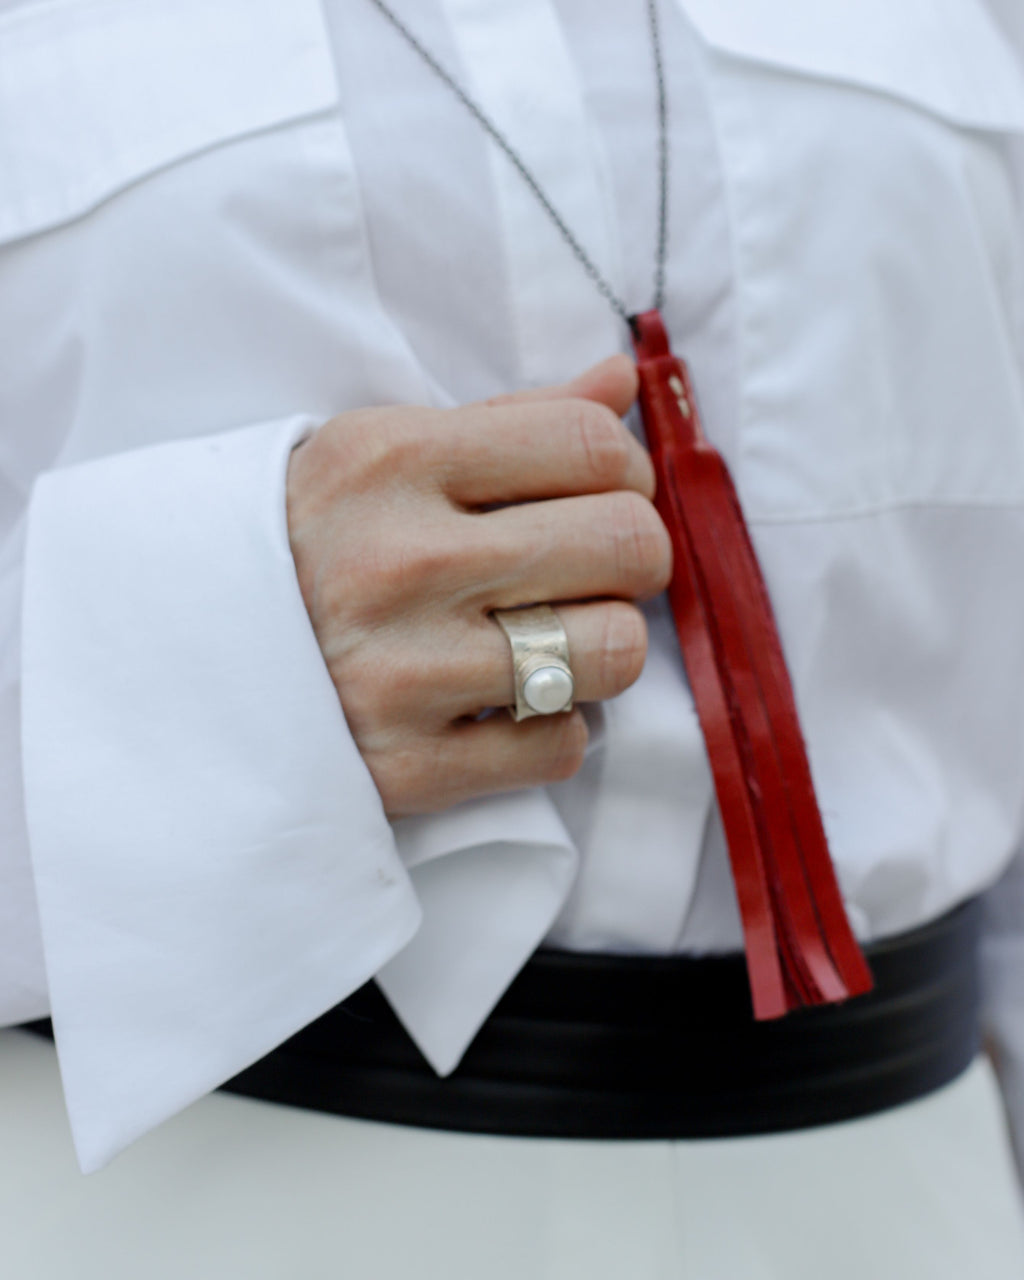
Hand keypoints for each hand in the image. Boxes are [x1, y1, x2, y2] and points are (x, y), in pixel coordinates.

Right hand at [286, 355, 671, 816]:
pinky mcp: (408, 767)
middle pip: (627, 545)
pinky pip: (561, 746)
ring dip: (598, 648)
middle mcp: (402, 563)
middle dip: (630, 558)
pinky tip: (500, 704)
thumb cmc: (307, 542)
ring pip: (612, 651)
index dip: (627, 472)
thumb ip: (511, 419)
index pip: (595, 445)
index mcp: (395, 461)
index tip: (602, 495)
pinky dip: (548, 729)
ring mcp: (404, 673)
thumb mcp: (383, 453)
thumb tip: (624, 382)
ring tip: (545, 639)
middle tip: (585, 571)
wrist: (185, 656)